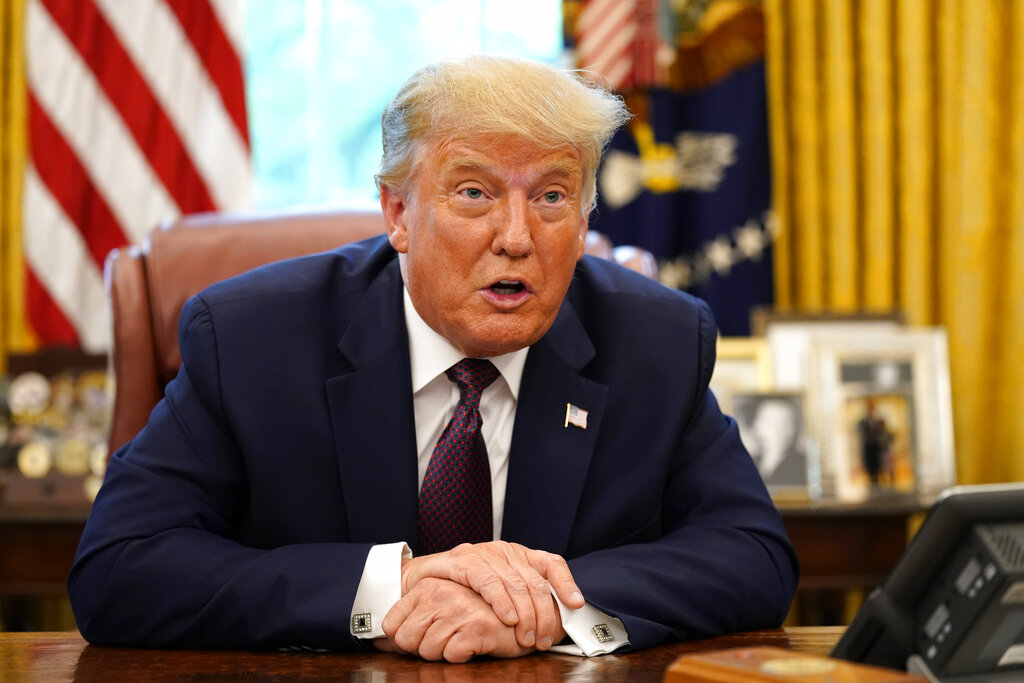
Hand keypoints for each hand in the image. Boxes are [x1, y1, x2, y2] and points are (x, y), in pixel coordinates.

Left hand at [379, 577, 534, 661]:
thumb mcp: (439, 608)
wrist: (519, 615)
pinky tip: (473, 645)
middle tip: (445, 641)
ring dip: (444, 653)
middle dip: (422, 649)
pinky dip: (461, 657)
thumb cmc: (475, 615)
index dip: (405, 640)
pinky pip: (451, 656)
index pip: (391, 626)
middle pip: (406, 641)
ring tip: (461, 640)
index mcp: (428, 587)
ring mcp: (459, 608)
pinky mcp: (477, 627)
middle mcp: (441, 593)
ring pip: (428, 651)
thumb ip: (411, 620)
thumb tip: (377, 642)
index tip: (423, 636)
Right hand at [400, 541, 582, 649]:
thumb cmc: (464, 589)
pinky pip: (488, 580)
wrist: (422, 579)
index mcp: (519, 555)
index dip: (567, 583)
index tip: (576, 605)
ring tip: (527, 638)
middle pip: (536, 581)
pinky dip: (501, 601)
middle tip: (544, 640)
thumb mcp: (499, 592)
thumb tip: (555, 621)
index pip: (551, 563)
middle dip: (544, 615)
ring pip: (515, 583)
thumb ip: (523, 599)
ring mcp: (484, 553)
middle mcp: (505, 550)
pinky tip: (507, 618)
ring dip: (525, 614)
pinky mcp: (463, 560)